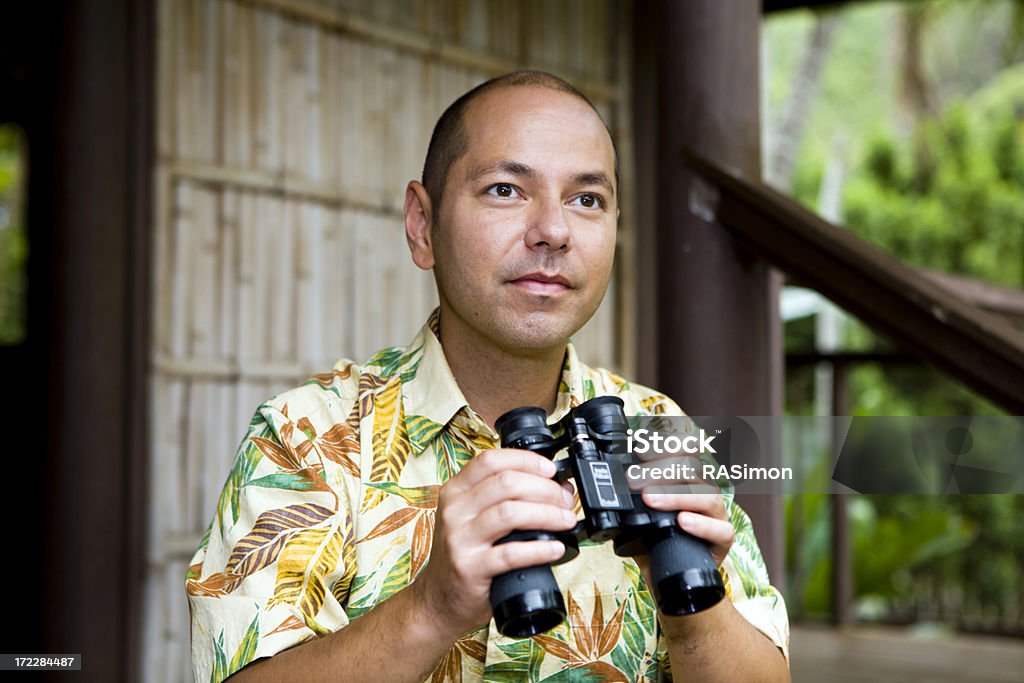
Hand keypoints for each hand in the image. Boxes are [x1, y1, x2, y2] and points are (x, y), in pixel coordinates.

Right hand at [409, 448, 577, 637]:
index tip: (550, 470)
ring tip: (566, 521)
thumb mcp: (474, 518)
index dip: (526, 461)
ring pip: (510, 513)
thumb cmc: (465, 555)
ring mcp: (459, 539)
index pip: (490, 460)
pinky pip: (511, 553)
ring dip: (547, 514)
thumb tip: (559, 487)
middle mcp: (454, 510)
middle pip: (506, 483)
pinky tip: (556, 548)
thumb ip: (507, 499)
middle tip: (565, 500)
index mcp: (455, 491)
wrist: (439, 599)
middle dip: (544, 489)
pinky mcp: (469, 568)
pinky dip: (540, 549)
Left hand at [627, 454, 733, 579]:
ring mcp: (715, 515)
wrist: (667, 579)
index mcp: (685, 479)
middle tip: (632, 480)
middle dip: (660, 471)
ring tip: (650, 500)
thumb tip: (608, 484)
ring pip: (707, 496)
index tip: (639, 450)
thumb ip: (629, 498)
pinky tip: (682, 521)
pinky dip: (701, 524)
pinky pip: (721, 530)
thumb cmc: (653, 541)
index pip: (685, 450)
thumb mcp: (637, 514)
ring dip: (676, 495)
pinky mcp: (722, 541)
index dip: (667, 444)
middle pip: (693, 469)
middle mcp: (703, 492)